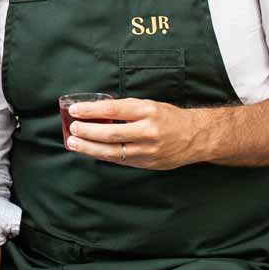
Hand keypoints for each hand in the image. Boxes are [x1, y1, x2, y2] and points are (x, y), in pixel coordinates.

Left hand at [63, 97, 207, 170]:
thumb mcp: (149, 106)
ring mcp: (148, 150)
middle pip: (111, 133)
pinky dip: (103, 156)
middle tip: (72, 128)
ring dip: (90, 148)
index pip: (114, 109)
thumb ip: (126, 109)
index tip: (75, 110)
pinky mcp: (148, 163)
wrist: (196, 137)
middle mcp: (148, 131)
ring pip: (113, 151)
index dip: (91, 110)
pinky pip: (121, 160)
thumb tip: (96, 112)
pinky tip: (91, 152)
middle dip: (88, 131)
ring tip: (73, 143)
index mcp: (148, 111)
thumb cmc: (169, 117)